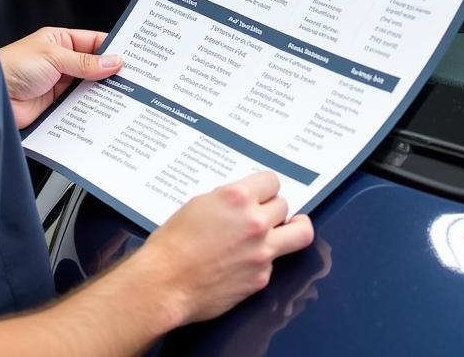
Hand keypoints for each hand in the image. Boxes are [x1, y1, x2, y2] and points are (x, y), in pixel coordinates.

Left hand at [0, 26, 121, 127]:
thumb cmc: (12, 67)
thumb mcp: (54, 58)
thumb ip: (85, 62)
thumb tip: (113, 61)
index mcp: (60, 41)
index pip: (94, 42)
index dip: (113, 49)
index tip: (133, 58)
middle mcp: (62, 62)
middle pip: (94, 67)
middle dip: (110, 73)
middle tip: (133, 80)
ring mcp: (60, 84)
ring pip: (89, 88)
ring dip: (102, 93)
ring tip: (123, 97)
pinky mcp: (56, 105)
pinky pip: (79, 106)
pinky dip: (90, 109)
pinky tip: (103, 111)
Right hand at [138, 171, 313, 323]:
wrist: (165, 283)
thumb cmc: (173, 243)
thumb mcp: (200, 204)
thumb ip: (229, 200)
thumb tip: (244, 202)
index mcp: (238, 198)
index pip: (272, 181)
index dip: (264, 187)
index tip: (262, 192)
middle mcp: (255, 222)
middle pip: (284, 205)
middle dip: (272, 207)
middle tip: (263, 213)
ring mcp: (262, 252)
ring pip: (299, 233)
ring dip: (290, 229)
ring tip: (286, 229)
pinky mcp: (261, 278)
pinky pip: (274, 262)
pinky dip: (263, 260)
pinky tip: (245, 262)